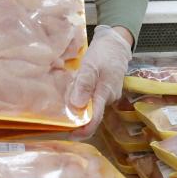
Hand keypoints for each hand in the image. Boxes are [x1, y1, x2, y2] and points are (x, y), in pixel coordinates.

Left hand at [68, 25, 131, 139]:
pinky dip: (83, 96)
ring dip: (79, 104)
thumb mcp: (90, 66)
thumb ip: (83, 85)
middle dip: (77, 116)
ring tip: (65, 97)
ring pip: (91, 105)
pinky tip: (75, 89)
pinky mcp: (105, 89)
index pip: (95, 119)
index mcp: (104, 94)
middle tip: (60, 112)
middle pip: (91, 114)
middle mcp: (108, 98)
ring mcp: (108, 94)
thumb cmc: (104, 53)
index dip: (83, 130)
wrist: (116, 42)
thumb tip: (76, 106)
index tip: (70, 135)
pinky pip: (93, 97)